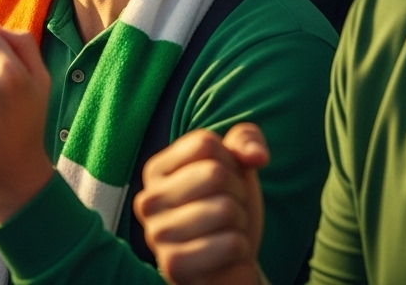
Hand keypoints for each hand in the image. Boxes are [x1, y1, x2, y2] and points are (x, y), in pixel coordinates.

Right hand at [133, 124, 268, 284]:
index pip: (205, 143)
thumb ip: (245, 140)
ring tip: (226, 233)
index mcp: (155, 170)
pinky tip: (226, 255)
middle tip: (229, 212)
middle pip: (216, 174)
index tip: (224, 183)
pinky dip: (241, 249)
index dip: (229, 162)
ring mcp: (157, 234)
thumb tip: (258, 156)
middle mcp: (148, 199)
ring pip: (226, 209)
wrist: (228, 266)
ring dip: (240, 224)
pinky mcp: (174, 265)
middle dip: (238, 194)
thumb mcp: (236, 166)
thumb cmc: (227, 208)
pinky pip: (230, 243)